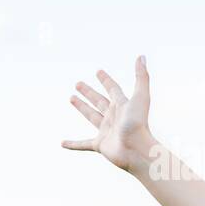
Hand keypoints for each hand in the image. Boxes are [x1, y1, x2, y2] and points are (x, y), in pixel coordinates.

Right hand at [62, 55, 155, 170]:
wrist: (137, 150)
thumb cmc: (138, 123)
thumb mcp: (140, 97)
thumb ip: (141, 77)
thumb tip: (142, 56)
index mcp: (123, 106)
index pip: (113, 90)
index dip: (106, 80)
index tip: (98, 71)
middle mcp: (114, 117)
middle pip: (100, 102)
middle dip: (89, 93)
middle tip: (77, 84)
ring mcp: (107, 131)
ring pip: (92, 117)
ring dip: (82, 108)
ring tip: (71, 98)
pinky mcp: (100, 145)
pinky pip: (83, 144)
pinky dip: (73, 144)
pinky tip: (62, 143)